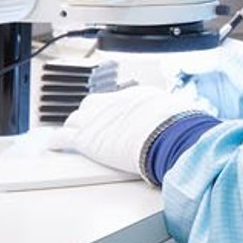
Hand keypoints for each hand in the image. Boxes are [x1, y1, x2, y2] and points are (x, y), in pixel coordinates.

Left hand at [58, 82, 201, 180]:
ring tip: (72, 135)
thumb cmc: (180, 128)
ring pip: (76, 119)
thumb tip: (189, 122)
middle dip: (91, 115)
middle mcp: (113, 103)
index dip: (114, 112)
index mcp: (136, 95)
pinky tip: (53, 146)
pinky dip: (56, 142)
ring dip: (75, 127)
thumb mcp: (181, 114)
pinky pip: (62, 138)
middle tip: (93, 126)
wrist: (169, 137)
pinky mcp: (86, 139)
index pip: (118, 101)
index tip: (117, 120)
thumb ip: (176, 117)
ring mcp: (97, 119)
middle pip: (92, 105)